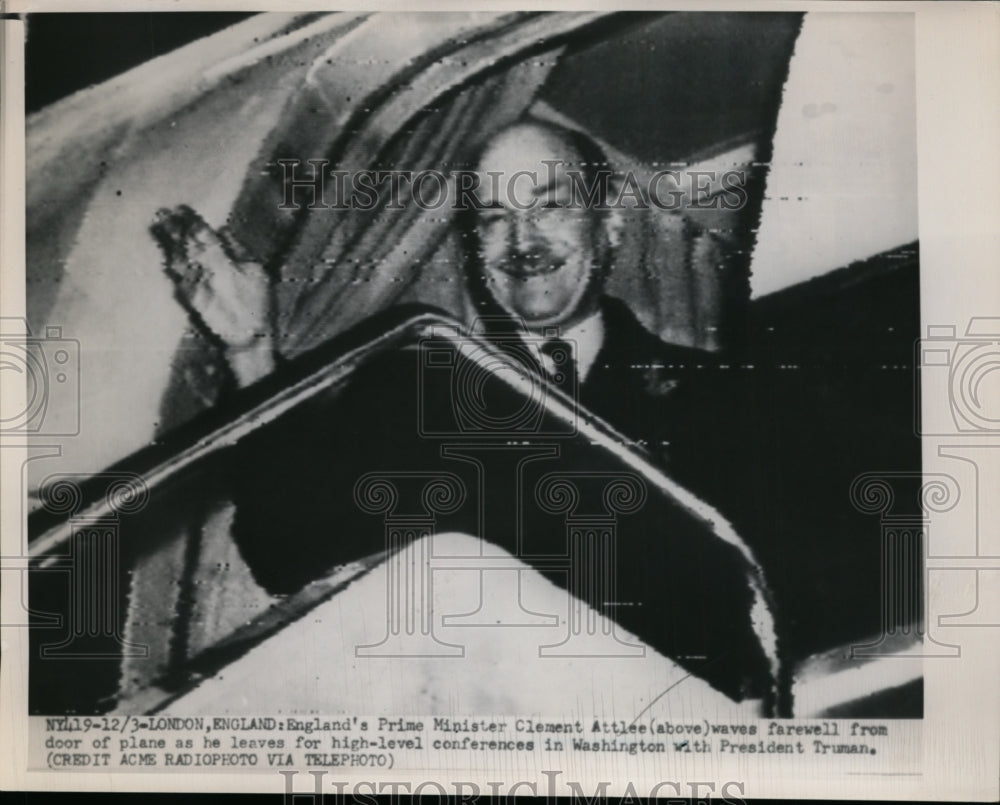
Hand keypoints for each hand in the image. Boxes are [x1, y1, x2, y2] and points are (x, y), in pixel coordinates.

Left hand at [151, 205, 274, 385]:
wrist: (246, 337)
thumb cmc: (258, 303)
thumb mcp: (257, 272)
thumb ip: (238, 250)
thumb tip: (223, 232)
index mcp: (219, 261)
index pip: (200, 234)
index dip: (189, 220)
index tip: (182, 208)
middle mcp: (200, 271)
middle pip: (182, 244)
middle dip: (172, 227)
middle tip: (162, 213)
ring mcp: (191, 285)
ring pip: (175, 258)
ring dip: (166, 242)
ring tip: (158, 227)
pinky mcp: (188, 298)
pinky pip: (175, 276)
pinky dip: (170, 263)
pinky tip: (167, 256)